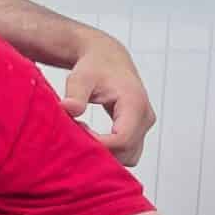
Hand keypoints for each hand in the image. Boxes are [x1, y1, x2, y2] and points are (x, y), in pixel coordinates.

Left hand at [60, 36, 154, 165]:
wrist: (106, 58)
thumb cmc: (94, 67)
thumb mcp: (80, 78)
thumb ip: (75, 94)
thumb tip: (69, 109)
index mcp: (134, 104)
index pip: (122, 139)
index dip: (98, 144)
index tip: (77, 134)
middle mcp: (145, 117)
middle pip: (126, 152)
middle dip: (101, 150)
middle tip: (77, 134)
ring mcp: (144, 125)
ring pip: (129, 156)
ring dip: (106, 153)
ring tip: (85, 134)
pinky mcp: (139, 129)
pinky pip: (128, 151)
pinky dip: (111, 151)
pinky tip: (92, 136)